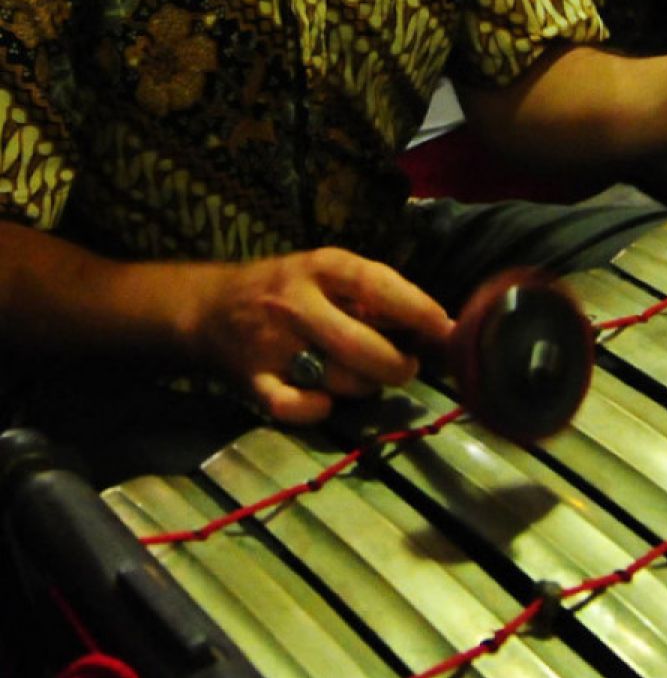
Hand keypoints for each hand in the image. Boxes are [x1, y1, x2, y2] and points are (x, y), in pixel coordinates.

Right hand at [187, 248, 454, 424]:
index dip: (417, 309)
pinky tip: (324, 402)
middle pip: (363, 346)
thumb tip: (440, 326)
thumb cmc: (289, 290)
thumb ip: (376, 295)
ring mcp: (272, 343)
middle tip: (405, 367)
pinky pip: (293, 407)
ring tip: (365, 377)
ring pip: (339, 379)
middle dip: (397, 365)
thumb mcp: (328, 273)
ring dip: (365, 386)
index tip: (445, 329)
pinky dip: (316, 410)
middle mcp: (296, 302)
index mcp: (321, 267)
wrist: (210, 308)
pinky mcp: (253, 380)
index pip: (377, 284)